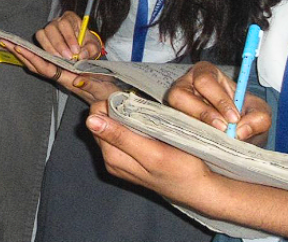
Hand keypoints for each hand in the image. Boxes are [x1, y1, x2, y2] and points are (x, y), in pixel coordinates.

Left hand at [0, 41, 119, 104]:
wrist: (112, 98)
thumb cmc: (108, 92)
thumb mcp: (102, 87)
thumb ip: (90, 84)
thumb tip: (78, 81)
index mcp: (68, 79)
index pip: (46, 68)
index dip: (32, 58)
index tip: (20, 48)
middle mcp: (62, 77)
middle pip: (37, 66)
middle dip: (22, 55)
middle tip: (7, 43)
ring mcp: (62, 75)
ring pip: (39, 65)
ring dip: (26, 55)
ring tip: (13, 44)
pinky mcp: (65, 73)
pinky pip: (46, 64)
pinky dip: (35, 56)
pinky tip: (29, 51)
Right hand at [35, 11, 101, 60]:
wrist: (82, 48)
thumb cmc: (87, 44)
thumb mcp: (94, 46)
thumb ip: (90, 49)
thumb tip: (81, 55)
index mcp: (71, 18)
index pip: (65, 23)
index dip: (69, 37)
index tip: (76, 51)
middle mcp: (57, 21)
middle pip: (51, 28)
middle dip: (59, 44)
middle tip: (68, 58)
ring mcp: (48, 29)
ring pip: (42, 34)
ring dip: (50, 49)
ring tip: (61, 60)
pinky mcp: (43, 37)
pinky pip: (39, 41)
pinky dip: (45, 51)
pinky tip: (54, 59)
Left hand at [86, 100, 216, 207]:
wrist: (197, 188)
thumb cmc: (181, 170)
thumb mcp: (152, 153)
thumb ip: (121, 137)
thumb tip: (90, 120)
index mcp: (113, 156)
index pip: (95, 117)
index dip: (110, 103)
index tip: (130, 100)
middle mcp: (110, 159)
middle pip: (100, 120)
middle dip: (116, 108)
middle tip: (140, 107)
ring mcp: (118, 159)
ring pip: (109, 125)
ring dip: (123, 114)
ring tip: (144, 115)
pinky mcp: (126, 159)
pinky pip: (119, 133)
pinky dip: (128, 123)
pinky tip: (145, 125)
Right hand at [167, 62, 270, 144]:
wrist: (237, 132)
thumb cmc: (245, 115)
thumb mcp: (259, 112)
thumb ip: (259, 118)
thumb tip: (240, 131)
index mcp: (206, 73)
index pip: (205, 81)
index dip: (218, 100)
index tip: (234, 118)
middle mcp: (185, 85)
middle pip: (181, 94)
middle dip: (203, 114)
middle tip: (224, 130)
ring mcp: (176, 104)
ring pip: (174, 113)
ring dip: (195, 127)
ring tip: (215, 139)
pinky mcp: (173, 122)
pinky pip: (175, 129)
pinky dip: (191, 138)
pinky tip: (207, 145)